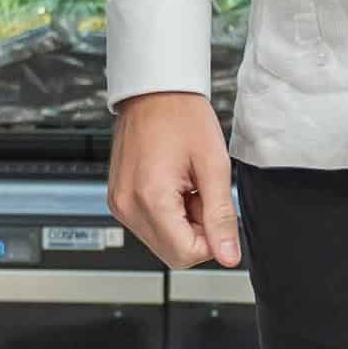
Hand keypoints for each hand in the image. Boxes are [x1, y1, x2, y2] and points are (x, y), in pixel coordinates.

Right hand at [108, 91, 241, 269]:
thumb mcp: (214, 165)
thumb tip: (229, 256)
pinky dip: (166, 213)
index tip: (214, 209)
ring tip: (186, 186)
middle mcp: (127, 205)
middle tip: (201, 194)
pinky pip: (148, 224)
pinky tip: (172, 185)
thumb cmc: (181, 116)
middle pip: (172, 253)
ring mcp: (119, 203)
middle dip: (196, 232)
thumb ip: (222, 216)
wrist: (154, 91)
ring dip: (181, 222)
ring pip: (161, 241)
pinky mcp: (118, 198)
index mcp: (150, 198)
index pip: (186, 254)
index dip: (211, 240)